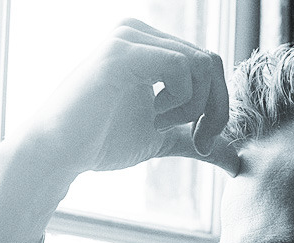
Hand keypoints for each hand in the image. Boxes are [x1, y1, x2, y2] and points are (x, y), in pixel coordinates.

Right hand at [33, 19, 238, 175]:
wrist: (60, 152)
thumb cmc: (103, 142)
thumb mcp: (163, 139)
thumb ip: (196, 139)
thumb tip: (234, 158)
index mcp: (152, 48)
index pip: (209, 64)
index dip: (217, 107)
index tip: (200, 141)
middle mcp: (142, 33)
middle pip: (212, 62)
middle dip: (215, 109)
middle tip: (197, 140)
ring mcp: (130, 38)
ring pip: (201, 63)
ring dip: (192, 106)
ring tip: (161, 123)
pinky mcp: (121, 53)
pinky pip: (179, 66)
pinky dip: (179, 100)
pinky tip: (153, 116)